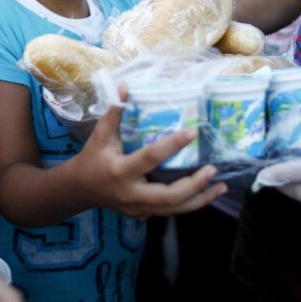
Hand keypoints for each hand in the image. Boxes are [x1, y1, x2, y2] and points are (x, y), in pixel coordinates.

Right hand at [74, 85, 226, 217]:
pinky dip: (191, 204)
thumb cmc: (92, 158)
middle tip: (212, 169)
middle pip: (169, 196)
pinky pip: (171, 211)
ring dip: (200, 199)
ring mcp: (138, 208)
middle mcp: (132, 193)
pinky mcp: (143, 215)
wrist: (79, 190)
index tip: (193, 132)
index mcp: (121, 170)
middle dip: (194, 185)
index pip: (150, 157)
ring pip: (175, 209)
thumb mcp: (100, 135)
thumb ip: (114, 113)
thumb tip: (125, 86)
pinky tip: (207, 194)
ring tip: (221, 186)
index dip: (173, 144)